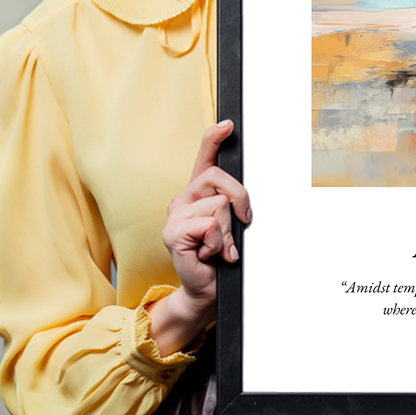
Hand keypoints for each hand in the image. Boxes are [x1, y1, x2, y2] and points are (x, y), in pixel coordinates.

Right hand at [147, 120, 251, 354]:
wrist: (207, 289)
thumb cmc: (221, 257)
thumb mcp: (232, 225)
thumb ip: (233, 205)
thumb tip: (243, 197)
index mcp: (198, 194)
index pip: (204, 158)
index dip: (214, 138)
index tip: (228, 124)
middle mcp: (183, 199)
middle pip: (219, 178)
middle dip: (240, 200)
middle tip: (241, 224)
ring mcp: (174, 216)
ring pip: (219, 205)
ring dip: (228, 231)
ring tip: (219, 247)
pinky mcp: (172, 233)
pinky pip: (209, 225)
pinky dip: (218, 243)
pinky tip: (209, 254)